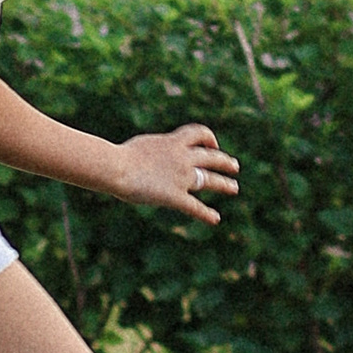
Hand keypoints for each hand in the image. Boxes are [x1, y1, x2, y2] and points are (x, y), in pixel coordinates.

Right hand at [109, 123, 240, 222]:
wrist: (117, 167)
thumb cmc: (119, 157)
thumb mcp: (142, 146)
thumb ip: (155, 152)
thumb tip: (153, 158)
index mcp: (173, 142)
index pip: (199, 133)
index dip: (209, 138)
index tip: (212, 145)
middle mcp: (183, 158)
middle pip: (212, 157)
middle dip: (225, 162)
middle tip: (234, 166)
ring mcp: (181, 177)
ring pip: (210, 180)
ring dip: (224, 184)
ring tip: (234, 188)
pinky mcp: (175, 196)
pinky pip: (195, 207)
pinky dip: (206, 214)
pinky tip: (215, 219)